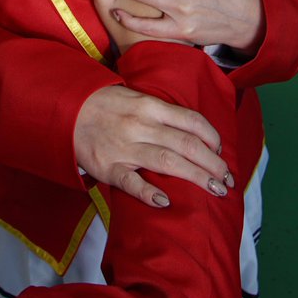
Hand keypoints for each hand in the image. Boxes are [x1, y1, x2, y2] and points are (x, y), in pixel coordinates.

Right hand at [74, 82, 233, 208]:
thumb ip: (161, 112)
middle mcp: (141, 125)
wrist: (68, 110)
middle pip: (186, 145)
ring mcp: (125, 148)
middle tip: (228, 179)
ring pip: (168, 163)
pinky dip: (148, 192)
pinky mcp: (108, 168)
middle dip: (212, 163)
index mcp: (150, 106)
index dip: (211, 136)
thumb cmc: (107, 104)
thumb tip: (192, 129)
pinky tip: (165, 201)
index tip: (221, 150)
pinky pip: (131, 182)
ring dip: (196, 177)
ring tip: (216, 190)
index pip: (190, 120)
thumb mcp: (136, 97)